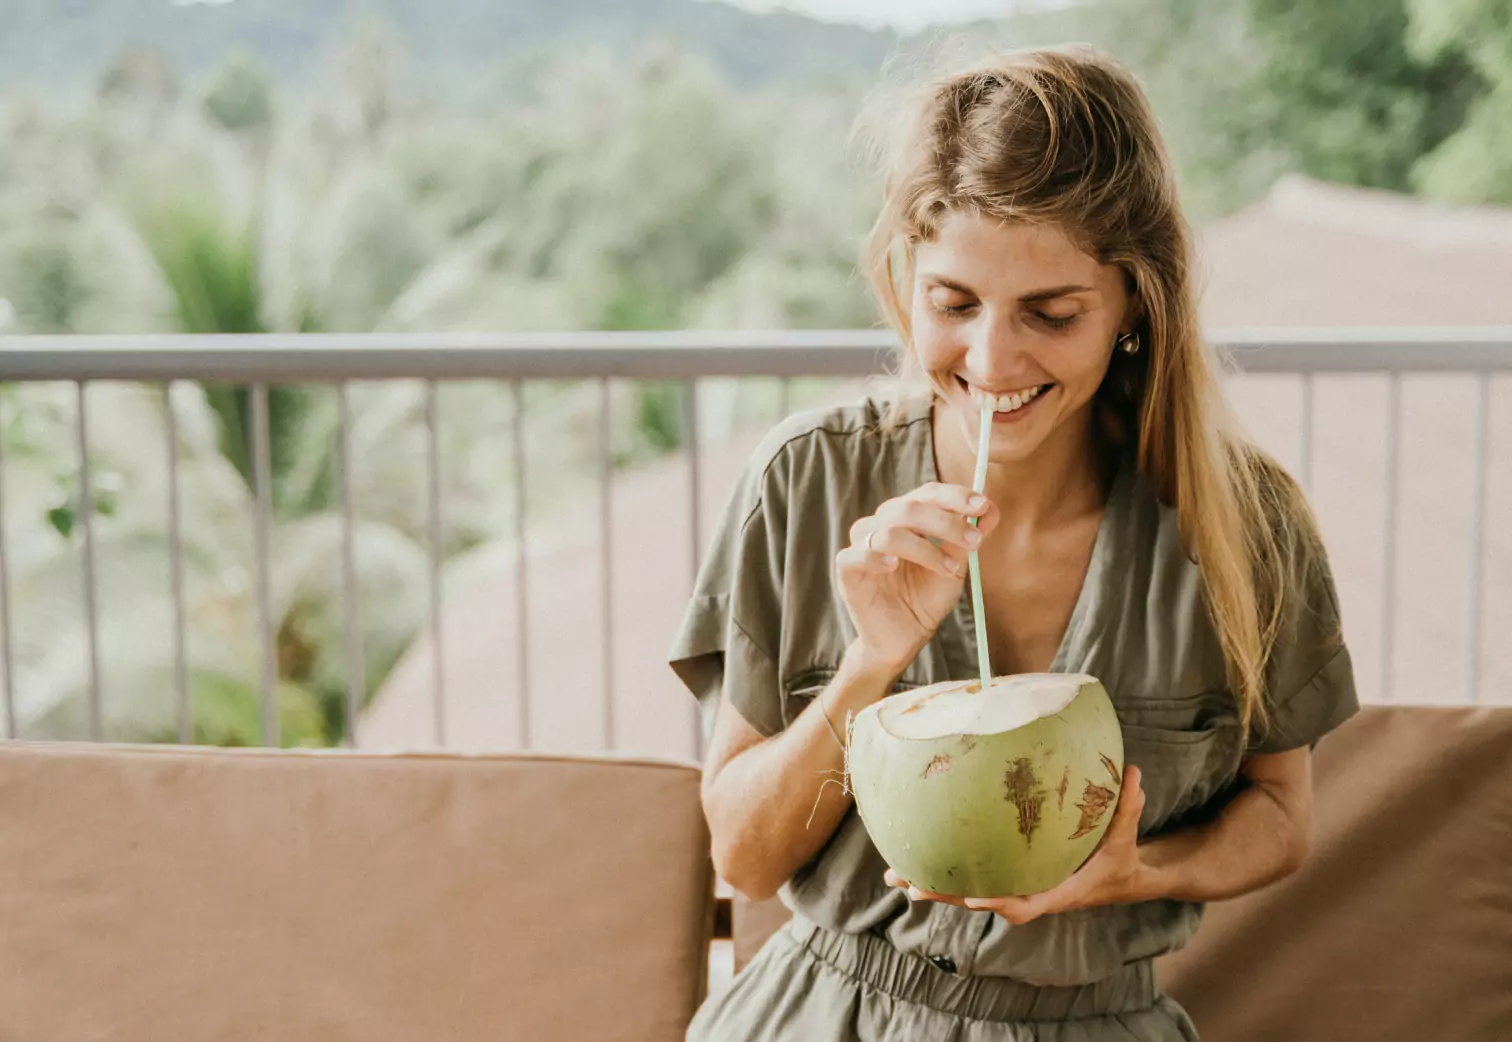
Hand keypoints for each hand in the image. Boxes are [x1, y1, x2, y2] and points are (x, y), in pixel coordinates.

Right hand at [836, 482, 998, 675]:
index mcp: (905, 518)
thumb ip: (967, 540)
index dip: (953, 495)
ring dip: (925, 548)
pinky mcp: (847, 571)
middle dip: (946, 522)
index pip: (926, 494)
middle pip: (908, 508)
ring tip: (949, 570)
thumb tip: (991, 509)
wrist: (905, 638)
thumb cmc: (925, 599)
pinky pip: (855, 554)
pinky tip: (894, 565)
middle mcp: (880, 525)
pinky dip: (875, 557)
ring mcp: (861, 546)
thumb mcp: (954, 568)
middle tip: (973, 541)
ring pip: (888, 531)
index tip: (981, 505)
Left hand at [885, 765, 1150, 924]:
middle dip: (946, 895)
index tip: (974, 900)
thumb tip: (1134, 772)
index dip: (999, 902)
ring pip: (967, 893)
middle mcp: (1028, 895)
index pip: (1023, 904)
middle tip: (909, 885)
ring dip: (931, 886)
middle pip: (981, 901)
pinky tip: (912, 863)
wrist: (1117, 880)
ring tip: (894, 877)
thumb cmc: (1118, 857)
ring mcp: (1015, 889)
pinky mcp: (1007, 879)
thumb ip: (1129, 805)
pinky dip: (942, 874)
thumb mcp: (1126, 835)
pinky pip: (969, 880)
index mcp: (1055, 892)